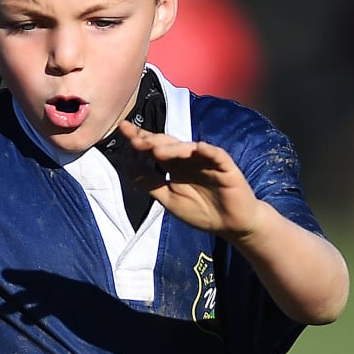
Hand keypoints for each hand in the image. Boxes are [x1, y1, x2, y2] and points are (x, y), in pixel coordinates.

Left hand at [117, 120, 263, 240]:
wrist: (231, 225)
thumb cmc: (202, 211)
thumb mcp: (169, 200)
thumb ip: (150, 183)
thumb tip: (126, 166)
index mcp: (174, 165)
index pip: (154, 147)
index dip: (139, 137)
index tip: (123, 128)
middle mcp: (189, 159)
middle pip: (168, 143)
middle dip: (152, 140)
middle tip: (135, 140)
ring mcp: (207, 161)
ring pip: (189, 148)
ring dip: (173, 148)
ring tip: (157, 151)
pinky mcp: (226, 168)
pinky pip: (217, 156)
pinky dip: (208, 151)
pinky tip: (198, 148)